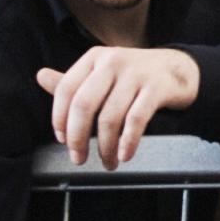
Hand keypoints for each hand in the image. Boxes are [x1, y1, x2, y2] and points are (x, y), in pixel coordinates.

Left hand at [30, 46, 201, 168]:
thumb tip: (40, 76)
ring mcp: (136, 74)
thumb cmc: (135, 75)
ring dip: (106, 147)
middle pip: (84, 105)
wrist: (179, 68)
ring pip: (110, 117)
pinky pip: (136, 120)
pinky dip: (128, 142)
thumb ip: (73, 81)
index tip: (62, 140)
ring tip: (108, 162)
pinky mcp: (157, 88)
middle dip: (78, 138)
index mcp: (94, 58)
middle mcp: (112, 62)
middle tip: (78, 158)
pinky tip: (125, 154)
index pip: (66, 89)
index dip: (60, 118)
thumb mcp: (102, 73)